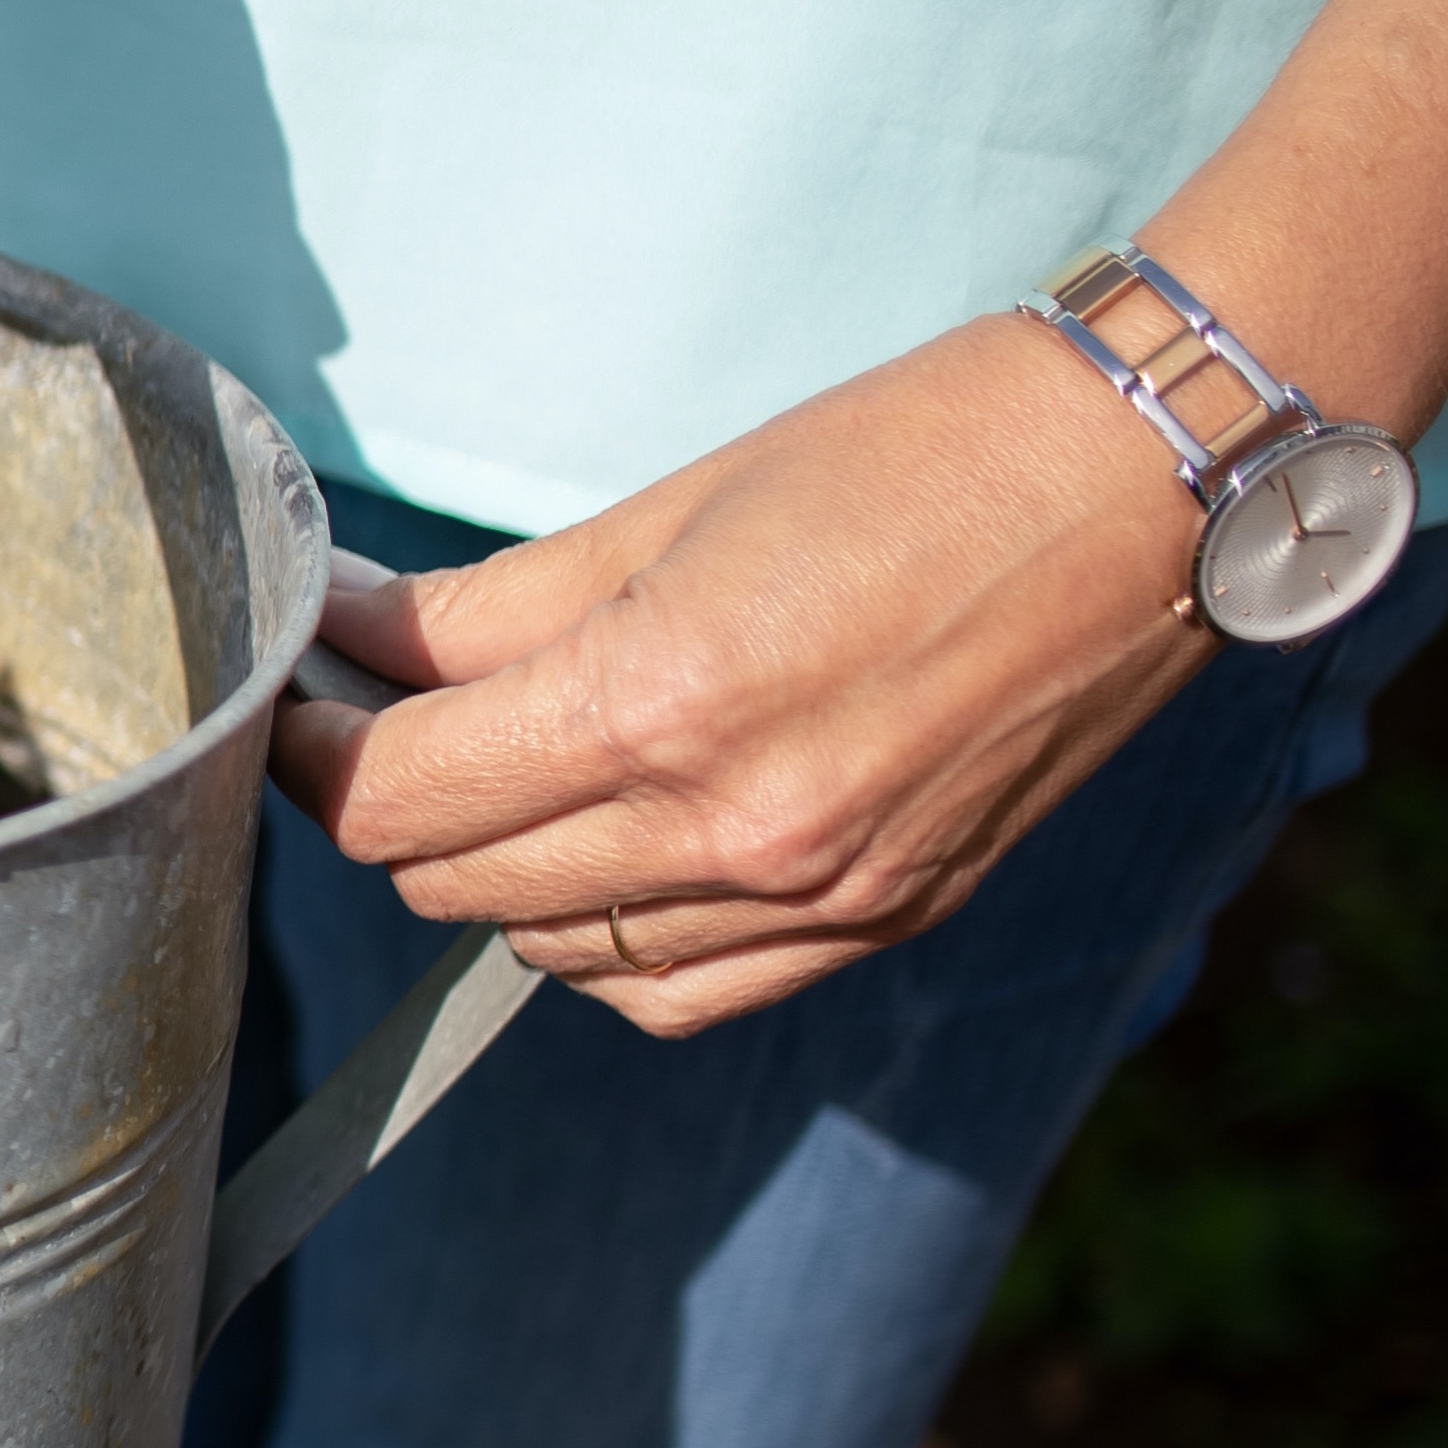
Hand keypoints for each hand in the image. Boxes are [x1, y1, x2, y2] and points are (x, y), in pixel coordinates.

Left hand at [267, 319, 1217, 1032]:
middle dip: (394, 805)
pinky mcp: (880, 922)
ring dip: (495, 874)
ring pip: (549, 950)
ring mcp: (814, 894)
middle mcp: (731, 830)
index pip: (397, 802)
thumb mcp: (668, 510)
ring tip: (508, 774)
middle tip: (390, 721)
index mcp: (661, 707)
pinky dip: (604, 942)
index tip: (302, 704)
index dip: (317, 755)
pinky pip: (672, 990)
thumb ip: (487, 607)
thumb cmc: (911, 457)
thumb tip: (344, 639)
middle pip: (452, 884)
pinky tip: (607, 855)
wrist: (1146, 489)